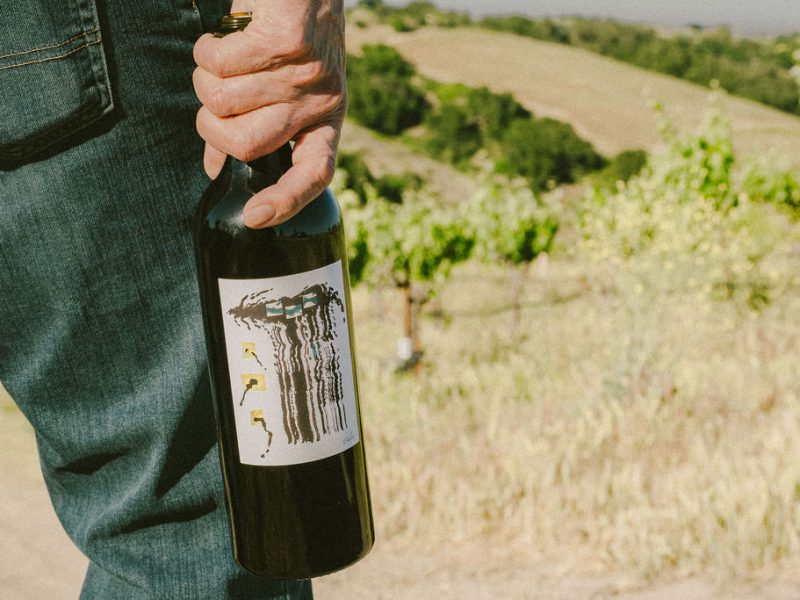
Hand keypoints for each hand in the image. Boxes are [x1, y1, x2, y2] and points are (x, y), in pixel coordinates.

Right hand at [192, 0, 345, 227]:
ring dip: (206, 77)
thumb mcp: (281, 90)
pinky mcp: (285, 38)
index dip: (286, 201)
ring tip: (223, 57)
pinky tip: (223, 36)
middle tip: (212, 100)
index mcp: (326, 120)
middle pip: (246, 144)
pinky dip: (206, 49)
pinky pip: (218, 62)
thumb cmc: (284, 38)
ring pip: (221, 100)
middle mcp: (321, 100)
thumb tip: (215, 167)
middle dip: (210, 125)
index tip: (253, 216)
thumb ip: (253, 128)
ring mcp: (306, 70)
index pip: (315, 174)